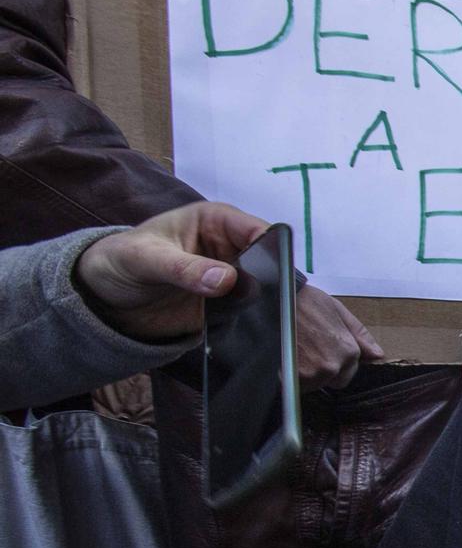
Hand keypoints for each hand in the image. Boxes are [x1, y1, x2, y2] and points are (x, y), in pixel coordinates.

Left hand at [73, 202, 269, 341]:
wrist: (104, 296)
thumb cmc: (121, 260)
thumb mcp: (146, 259)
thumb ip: (185, 269)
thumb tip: (227, 280)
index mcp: (215, 221)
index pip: (257, 229)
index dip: (271, 248)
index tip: (271, 273)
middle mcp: (229, 247)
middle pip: (268, 261)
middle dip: (269, 279)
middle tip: (261, 299)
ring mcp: (229, 277)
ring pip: (262, 288)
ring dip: (258, 303)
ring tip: (248, 314)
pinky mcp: (225, 305)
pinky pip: (246, 312)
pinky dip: (246, 319)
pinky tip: (239, 326)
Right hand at [294, 284, 382, 390]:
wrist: (273, 299)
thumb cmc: (305, 301)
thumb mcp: (338, 311)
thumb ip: (359, 335)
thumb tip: (378, 355)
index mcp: (348, 352)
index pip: (348, 372)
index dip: (335, 359)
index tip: (321, 346)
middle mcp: (332, 367)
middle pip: (331, 381)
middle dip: (323, 369)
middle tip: (308, 349)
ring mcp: (311, 374)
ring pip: (313, 385)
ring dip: (306, 374)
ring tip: (295, 351)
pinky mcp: (289, 379)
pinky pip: (294, 387)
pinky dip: (290, 377)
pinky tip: (284, 359)